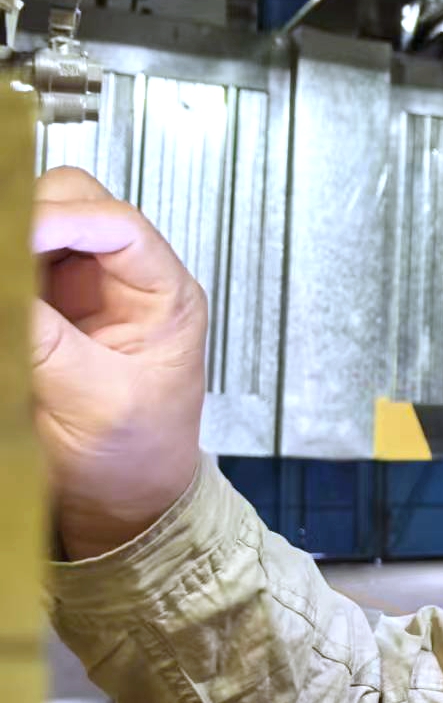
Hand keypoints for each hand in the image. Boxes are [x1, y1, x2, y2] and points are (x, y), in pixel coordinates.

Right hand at [33, 168, 207, 558]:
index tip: (14, 235)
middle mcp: (126, 279)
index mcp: (166, 295)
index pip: (117, 224)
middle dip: (25, 217)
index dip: (59, 217)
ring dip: (9, 245)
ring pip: (32, 227)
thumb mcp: (93, 401)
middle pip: (72, 203)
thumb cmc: (134, 456)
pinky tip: (3, 300)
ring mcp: (82, 289)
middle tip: (2, 258)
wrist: (122, 499)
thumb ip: (42, 340)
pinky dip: (4, 273)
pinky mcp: (44, 308)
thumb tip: (5, 288)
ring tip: (5, 292)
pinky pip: (13, 269)